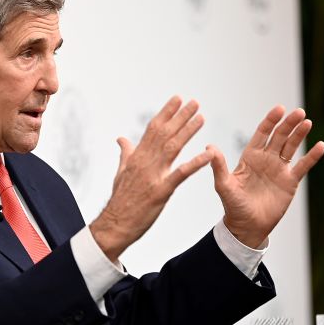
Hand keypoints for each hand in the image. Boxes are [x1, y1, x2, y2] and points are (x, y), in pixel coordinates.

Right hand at [90, 96, 213, 261]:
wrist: (114, 224)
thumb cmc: (120, 200)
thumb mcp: (120, 173)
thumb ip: (126, 154)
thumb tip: (121, 139)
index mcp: (136, 157)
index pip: (152, 128)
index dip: (166, 113)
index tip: (177, 99)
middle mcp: (144, 162)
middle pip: (164, 133)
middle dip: (180, 116)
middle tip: (195, 102)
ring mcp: (152, 176)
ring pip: (173, 147)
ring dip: (188, 131)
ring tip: (201, 118)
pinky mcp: (161, 191)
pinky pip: (181, 174)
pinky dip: (195, 162)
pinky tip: (209, 153)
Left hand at [211, 106, 323, 248]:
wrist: (247, 227)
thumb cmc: (233, 206)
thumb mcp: (224, 185)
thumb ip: (219, 166)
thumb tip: (209, 147)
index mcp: (251, 156)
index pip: (262, 133)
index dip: (271, 120)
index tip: (280, 109)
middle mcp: (266, 159)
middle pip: (280, 136)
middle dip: (289, 124)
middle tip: (299, 112)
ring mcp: (279, 169)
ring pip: (292, 147)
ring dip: (300, 134)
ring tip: (308, 122)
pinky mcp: (290, 181)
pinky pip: (303, 166)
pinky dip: (312, 156)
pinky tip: (321, 145)